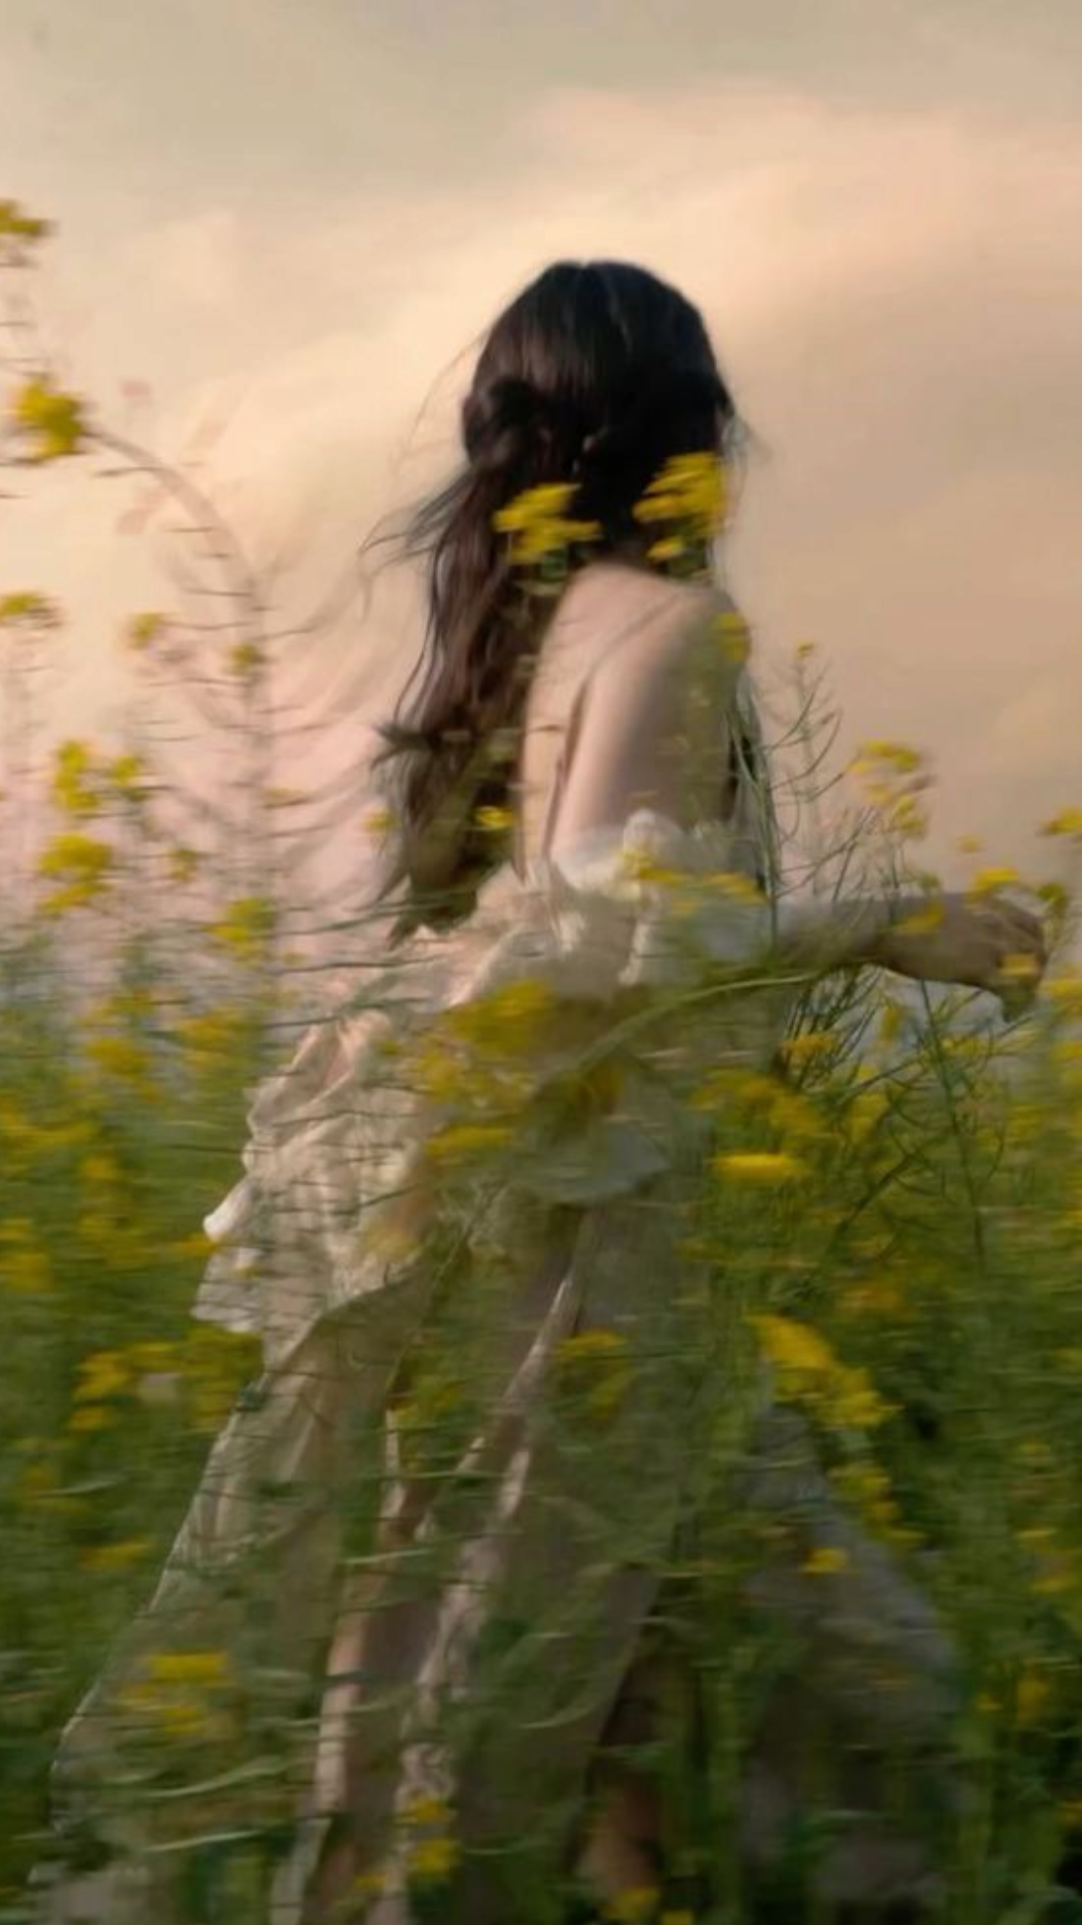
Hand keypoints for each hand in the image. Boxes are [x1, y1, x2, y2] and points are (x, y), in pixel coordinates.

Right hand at [876, 891, 1047, 1013]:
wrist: (888, 927)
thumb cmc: (907, 919)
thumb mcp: (952, 909)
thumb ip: (974, 921)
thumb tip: (977, 940)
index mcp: (992, 905)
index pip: (1033, 926)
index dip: (1035, 947)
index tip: (1026, 963)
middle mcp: (999, 922)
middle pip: (1037, 951)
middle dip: (1035, 972)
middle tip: (1022, 989)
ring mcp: (991, 945)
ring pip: (1031, 971)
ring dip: (1028, 991)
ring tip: (1014, 1006)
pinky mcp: (979, 969)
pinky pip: (1013, 991)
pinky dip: (1015, 1005)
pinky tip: (1005, 1015)